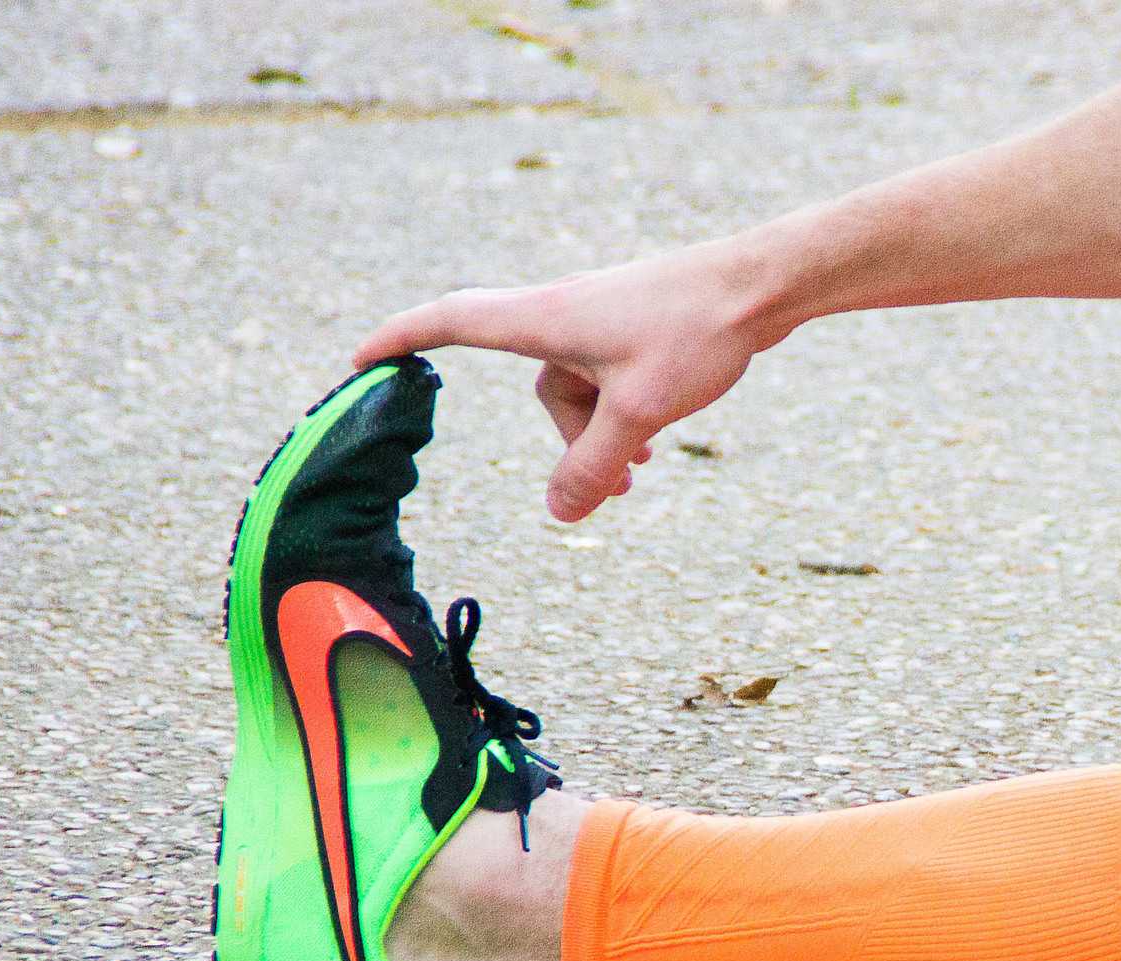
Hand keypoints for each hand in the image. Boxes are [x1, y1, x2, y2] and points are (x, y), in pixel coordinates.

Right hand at [356, 237, 773, 521]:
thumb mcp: (640, 412)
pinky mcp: (632, 329)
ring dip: (606, 435)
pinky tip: (654, 442)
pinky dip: (622, 414)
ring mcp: (599, 321)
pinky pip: (607, 380)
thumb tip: (559, 514)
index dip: (398, 339)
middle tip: (618, 484)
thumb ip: (595, 466)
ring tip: (643, 466)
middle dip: (572, 442)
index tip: (359, 360)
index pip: (448, 322)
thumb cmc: (696, 332)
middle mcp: (561, 314)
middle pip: (541, 391)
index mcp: (542, 319)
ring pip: (580, 392)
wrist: (761, 285)